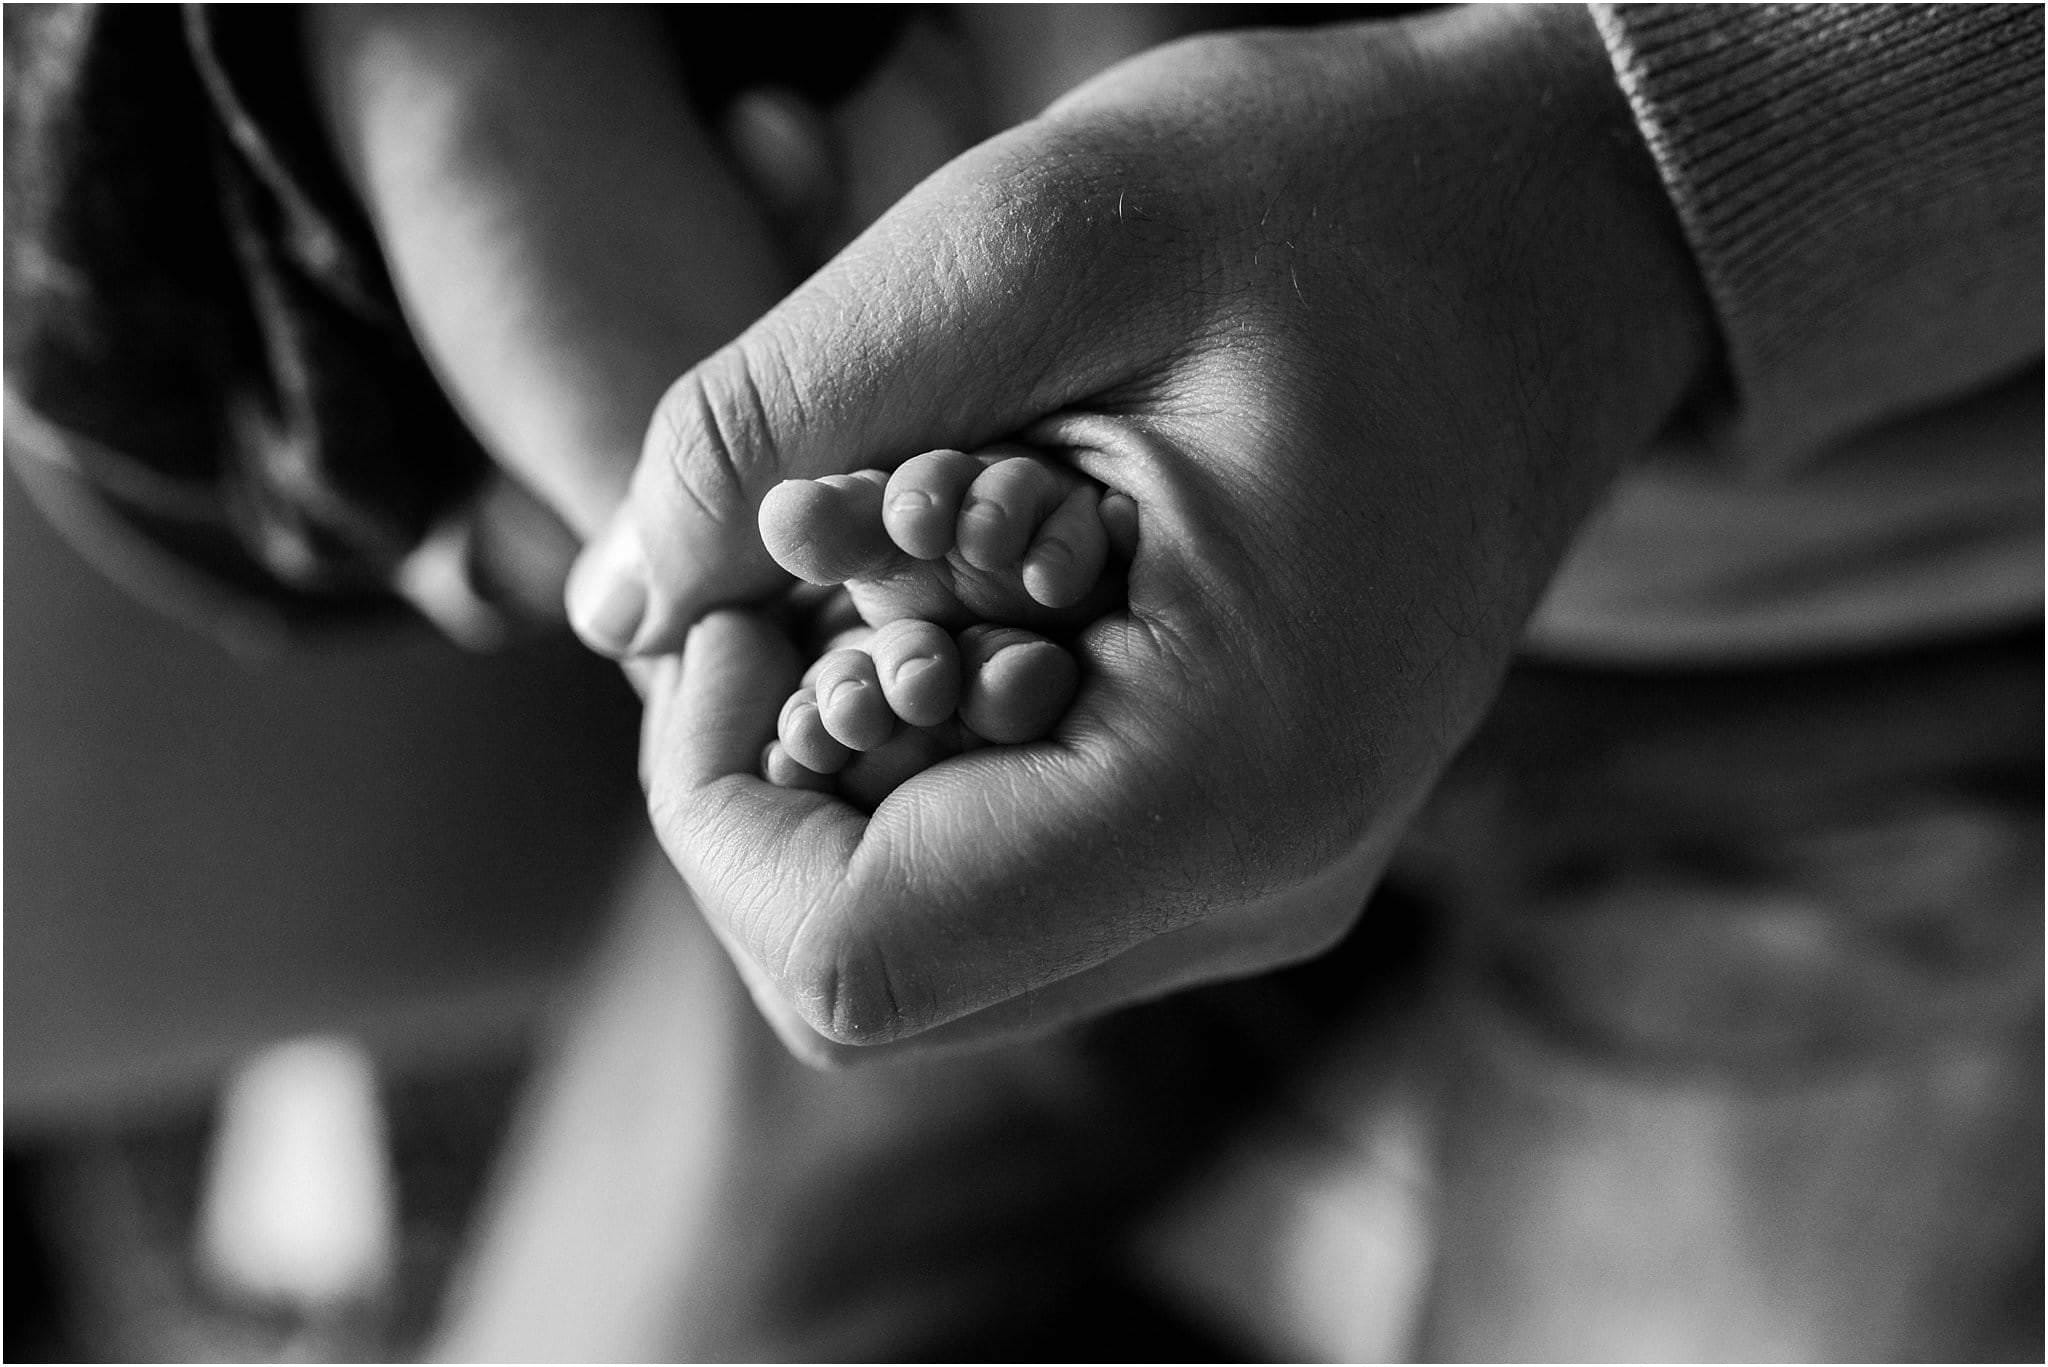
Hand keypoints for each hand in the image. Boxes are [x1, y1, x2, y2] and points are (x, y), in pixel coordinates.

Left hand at [575, 6, 1714, 1059]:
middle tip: (790, 573)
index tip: (735, 605)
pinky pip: (1003, 891)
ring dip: (835, 776)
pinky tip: (962, 608)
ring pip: (922, 950)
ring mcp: (1255, 886)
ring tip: (891, 570)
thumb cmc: (1336, 206)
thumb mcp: (1043, 229)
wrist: (1554, 246)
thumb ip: (782, 409)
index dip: (708, 800)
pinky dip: (918, 772)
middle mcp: (1255, 885)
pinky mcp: (1237, 850)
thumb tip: (609, 605)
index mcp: (1230, 772)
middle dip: (753, 787)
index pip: (849, 955)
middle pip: (863, 982)